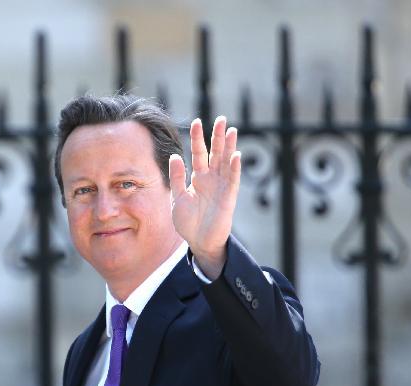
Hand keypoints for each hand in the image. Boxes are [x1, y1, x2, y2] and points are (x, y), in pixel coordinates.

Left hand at [169, 116, 240, 279]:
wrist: (198, 242)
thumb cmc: (189, 221)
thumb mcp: (177, 197)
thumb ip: (177, 178)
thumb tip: (175, 156)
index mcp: (198, 178)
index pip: (199, 153)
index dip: (198, 138)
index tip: (196, 121)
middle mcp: (212, 179)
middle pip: (216, 153)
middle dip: (218, 136)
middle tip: (221, 118)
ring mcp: (222, 187)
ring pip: (227, 163)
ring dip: (229, 147)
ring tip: (231, 130)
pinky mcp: (229, 198)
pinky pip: (232, 180)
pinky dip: (234, 168)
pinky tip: (235, 154)